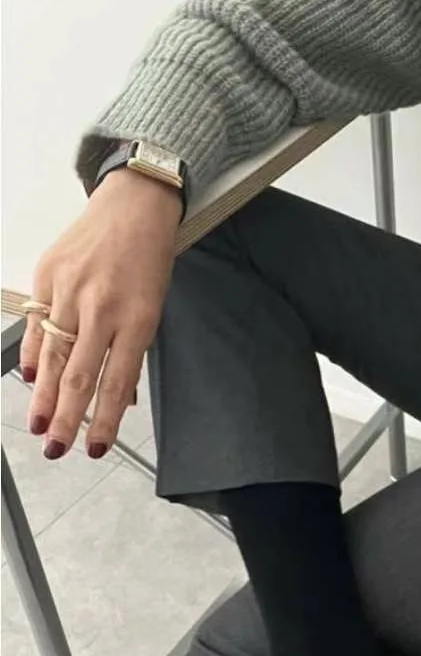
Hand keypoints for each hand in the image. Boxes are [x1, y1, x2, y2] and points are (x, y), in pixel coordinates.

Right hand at [21, 170, 181, 458]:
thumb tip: (117, 398)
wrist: (133, 205)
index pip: (116, 383)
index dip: (103, 421)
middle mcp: (102, 308)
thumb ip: (132, 353)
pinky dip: (33, 355)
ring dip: (44, 396)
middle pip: (79, 376)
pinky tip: (32, 380)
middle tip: (57, 450)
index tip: (94, 448)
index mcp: (137, 320)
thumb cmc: (148, 259)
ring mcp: (70, 291)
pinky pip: (37, 325)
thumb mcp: (154, 308)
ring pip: (53, 355)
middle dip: (66, 419)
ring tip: (40, 426)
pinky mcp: (48, 276)